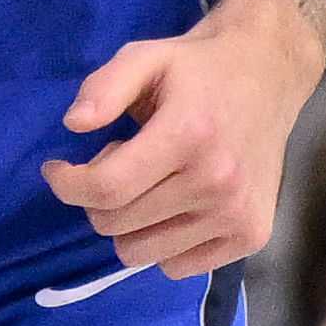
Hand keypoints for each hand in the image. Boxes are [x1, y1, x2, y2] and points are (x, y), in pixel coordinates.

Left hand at [38, 0, 320, 278]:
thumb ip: (104, 87)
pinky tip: (175, 204)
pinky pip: (177, 267)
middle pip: (117, 225)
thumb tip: (73, 124)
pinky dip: (163, 243)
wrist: (268, 75)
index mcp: (188, 135)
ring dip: (128, 224)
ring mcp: (237, 215)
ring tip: (149, 183)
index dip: (67, 185)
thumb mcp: (144, 57)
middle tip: (119, 163)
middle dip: (98, 198)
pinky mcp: (252, 236)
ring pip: (141, 254)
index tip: (56, 169)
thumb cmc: (196, 69)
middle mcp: (217, 182)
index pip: (107, 188)